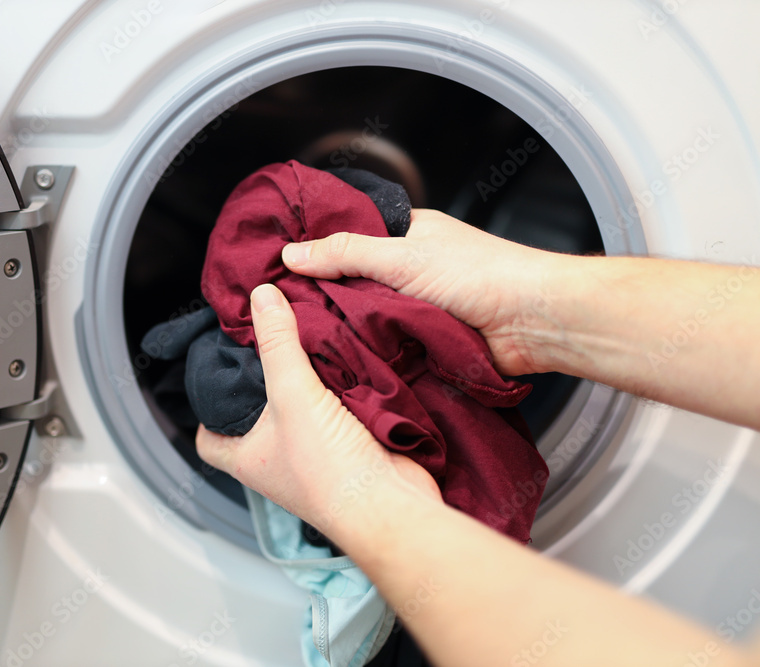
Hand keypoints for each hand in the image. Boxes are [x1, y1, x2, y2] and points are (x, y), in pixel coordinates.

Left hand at [195, 284, 439, 538]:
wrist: (390, 503)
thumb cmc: (330, 472)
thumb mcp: (291, 394)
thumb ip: (277, 344)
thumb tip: (261, 298)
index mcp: (248, 459)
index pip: (209, 439)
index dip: (205, 411)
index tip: (214, 377)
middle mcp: (278, 460)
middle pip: (258, 416)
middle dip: (263, 383)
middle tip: (265, 343)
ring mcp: (316, 454)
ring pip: (302, 408)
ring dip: (306, 380)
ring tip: (303, 339)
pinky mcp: (351, 446)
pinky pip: (339, 409)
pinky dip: (342, 386)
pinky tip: (345, 358)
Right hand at [281, 209, 562, 375]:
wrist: (531, 323)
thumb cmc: (481, 274)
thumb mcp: (401, 256)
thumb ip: (345, 253)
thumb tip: (294, 254)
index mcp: (407, 234)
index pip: (350, 237)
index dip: (317, 250)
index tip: (281, 266)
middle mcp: (411, 268)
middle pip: (354, 281)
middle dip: (328, 294)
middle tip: (286, 308)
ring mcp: (418, 306)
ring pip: (368, 316)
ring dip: (349, 326)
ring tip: (307, 335)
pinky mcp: (425, 340)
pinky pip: (387, 344)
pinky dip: (370, 349)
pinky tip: (344, 356)